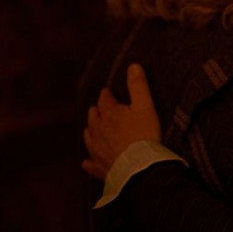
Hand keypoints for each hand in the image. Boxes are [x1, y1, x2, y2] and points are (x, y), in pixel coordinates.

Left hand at [82, 63, 161, 179]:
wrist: (139, 166)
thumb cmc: (144, 134)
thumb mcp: (145, 106)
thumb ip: (138, 86)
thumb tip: (133, 65)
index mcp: (109, 114)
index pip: (105, 100)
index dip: (107, 95)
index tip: (108, 92)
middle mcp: (98, 130)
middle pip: (93, 117)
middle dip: (96, 111)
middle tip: (99, 109)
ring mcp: (96, 149)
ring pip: (89, 137)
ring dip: (90, 131)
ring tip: (93, 128)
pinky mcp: (98, 166)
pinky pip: (89, 162)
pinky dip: (88, 160)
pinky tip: (87, 161)